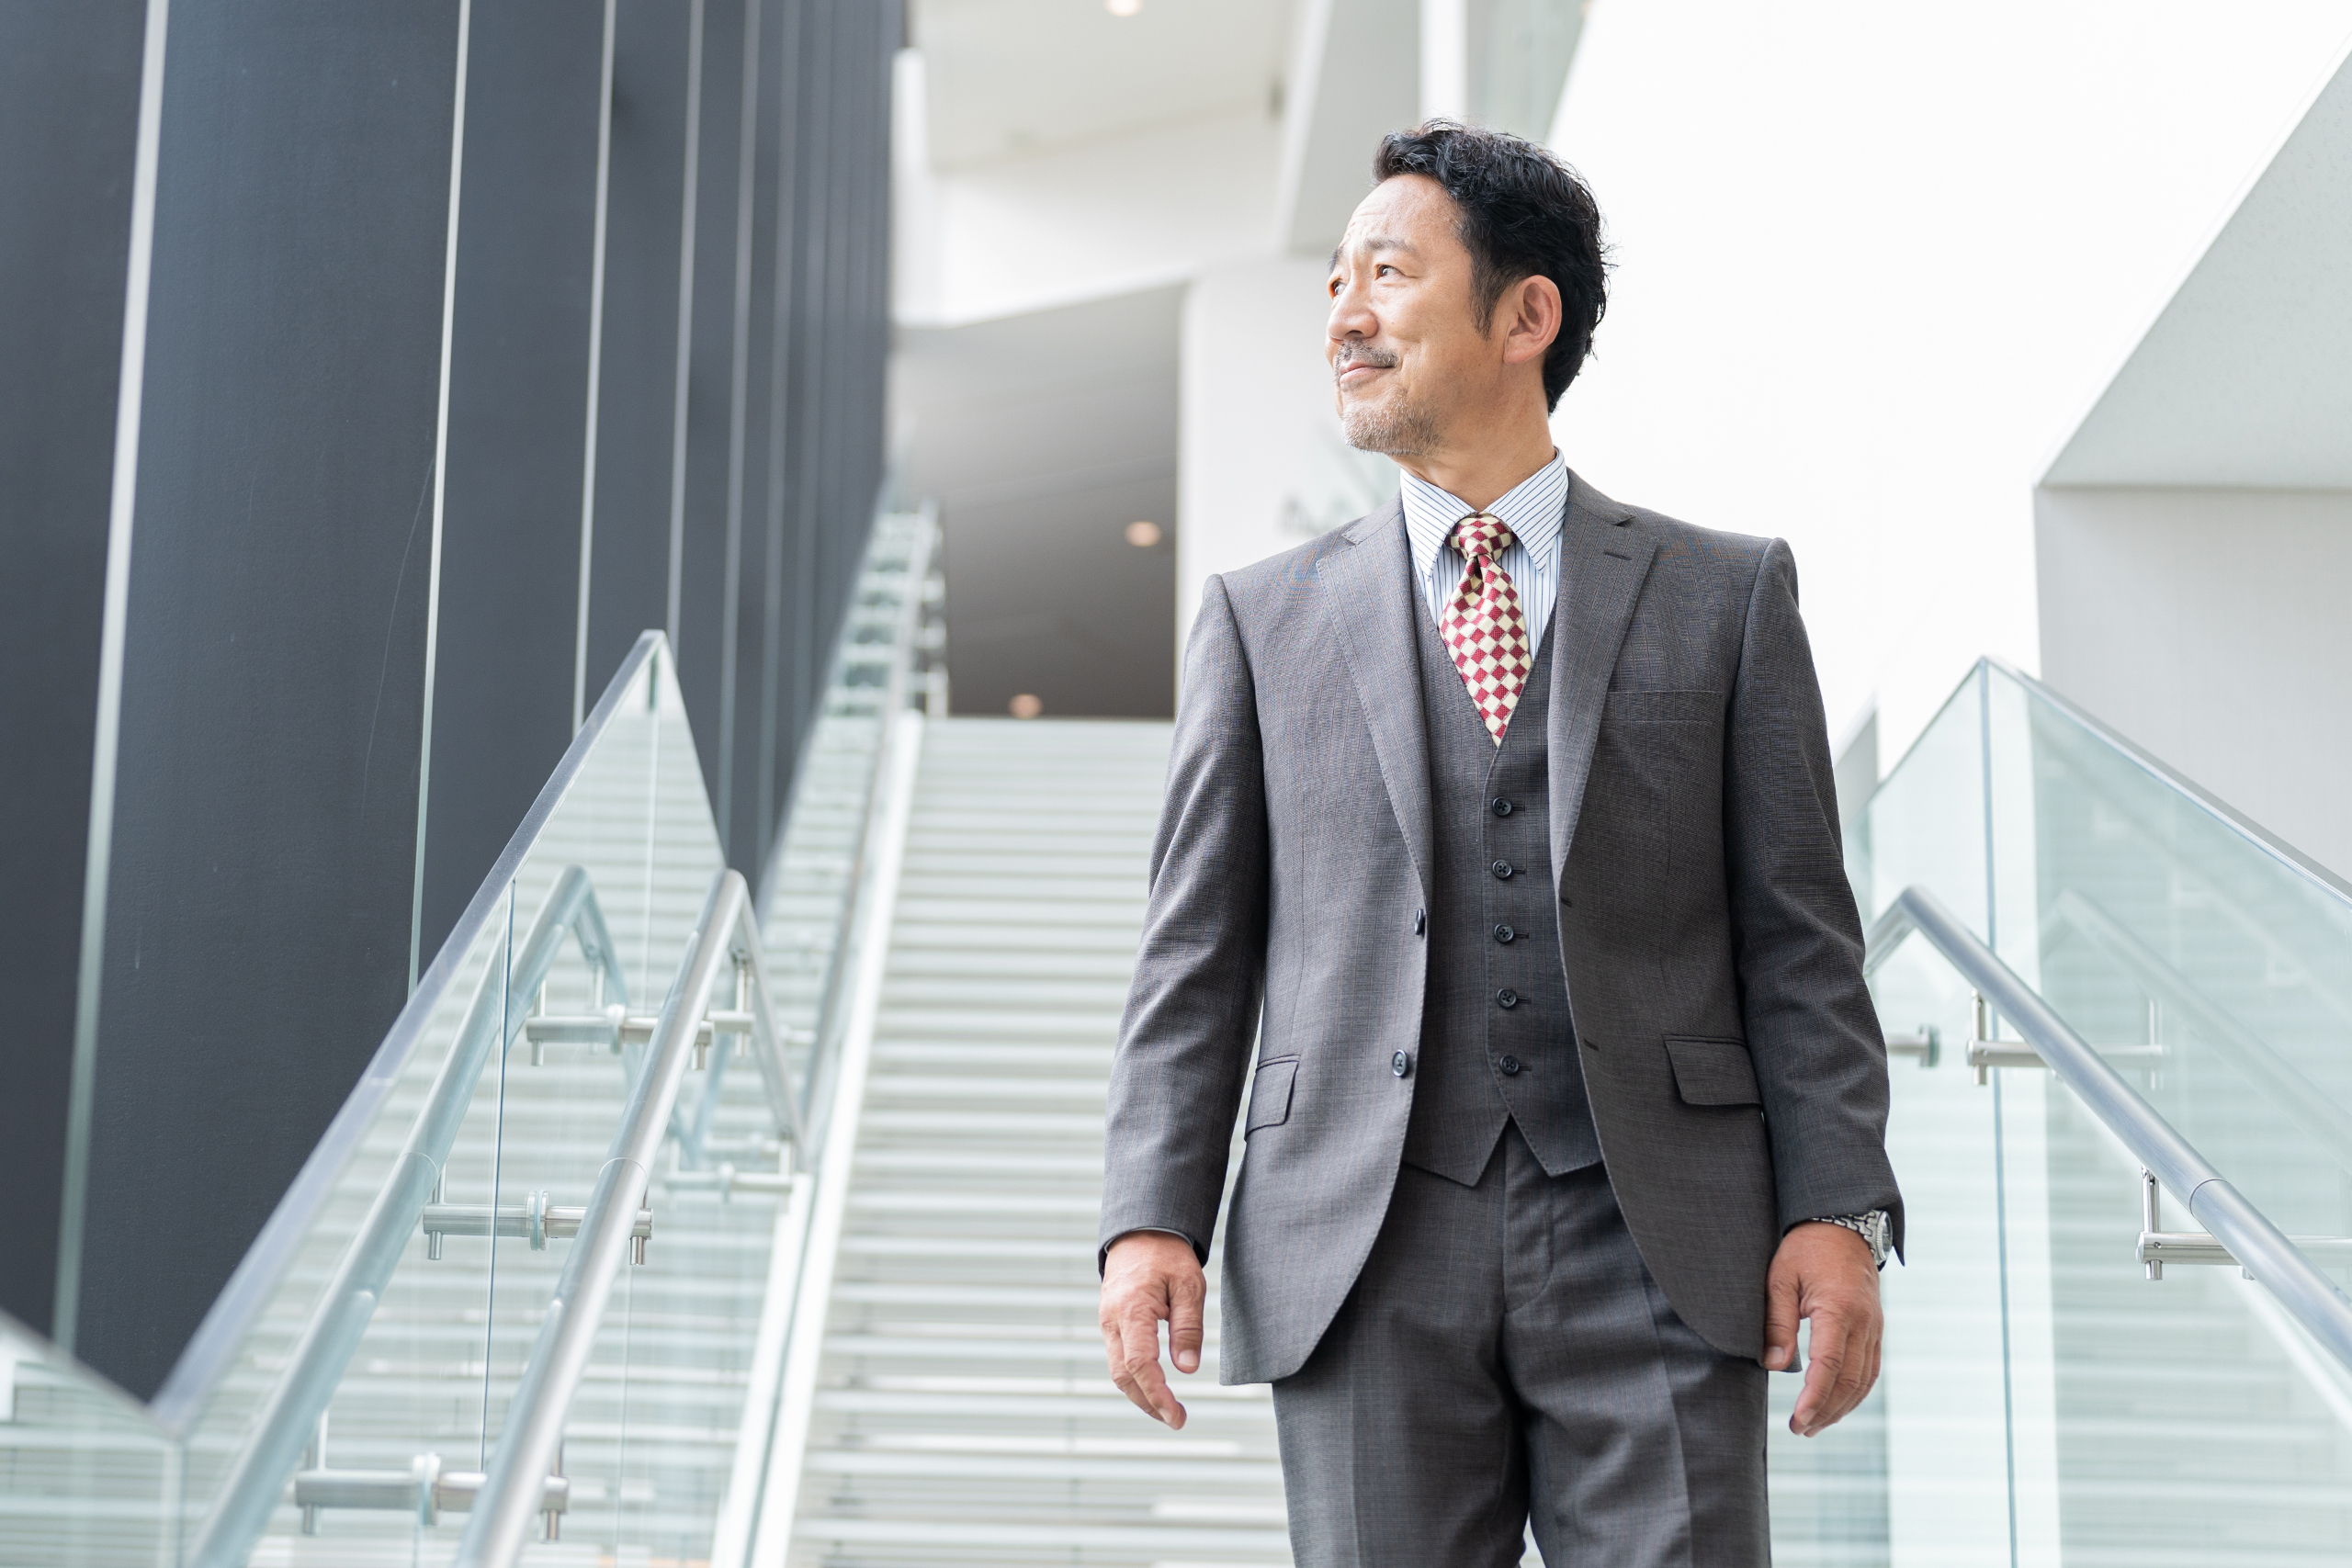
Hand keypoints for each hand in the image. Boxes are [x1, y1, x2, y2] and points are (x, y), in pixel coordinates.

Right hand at [1099, 1231, 1205, 1427]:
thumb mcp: (1189, 1285)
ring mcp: (1107, 1322)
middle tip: (1177, 1420)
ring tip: (1168, 1411)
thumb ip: (1188, 1327)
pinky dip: (1134, 1378)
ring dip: (1140, 1395)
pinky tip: (1153, 1387)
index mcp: (1132, 1310)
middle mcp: (1112, 1320)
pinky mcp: (1111, 1322)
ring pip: (1117, 1370)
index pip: (1140, 1365)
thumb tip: (1187, 1369)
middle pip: (1123, 1376)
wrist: (1140, 1229)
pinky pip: (1118, 1358)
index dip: (1157, 1395)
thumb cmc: (1167, 1254)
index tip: (1177, 1416)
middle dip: (1148, 1403)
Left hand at [1764, 1221, 1882, 1436]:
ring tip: (1814, 1425)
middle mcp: (1864, 1323)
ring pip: (1864, 1380)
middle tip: (1799, 1429)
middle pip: (1850, 1380)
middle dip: (1825, 1411)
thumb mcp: (1780, 1278)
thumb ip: (1778, 1322)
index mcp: (1839, 1309)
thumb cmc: (1805, 1250)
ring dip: (1841, 1407)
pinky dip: (1855, 1392)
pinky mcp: (1875, 1329)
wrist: (1841, 1226)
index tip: (1798, 1420)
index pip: (1829, 1366)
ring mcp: (1874, 1327)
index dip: (1815, 1398)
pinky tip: (1837, 1405)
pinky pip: (1870, 1369)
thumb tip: (1774, 1366)